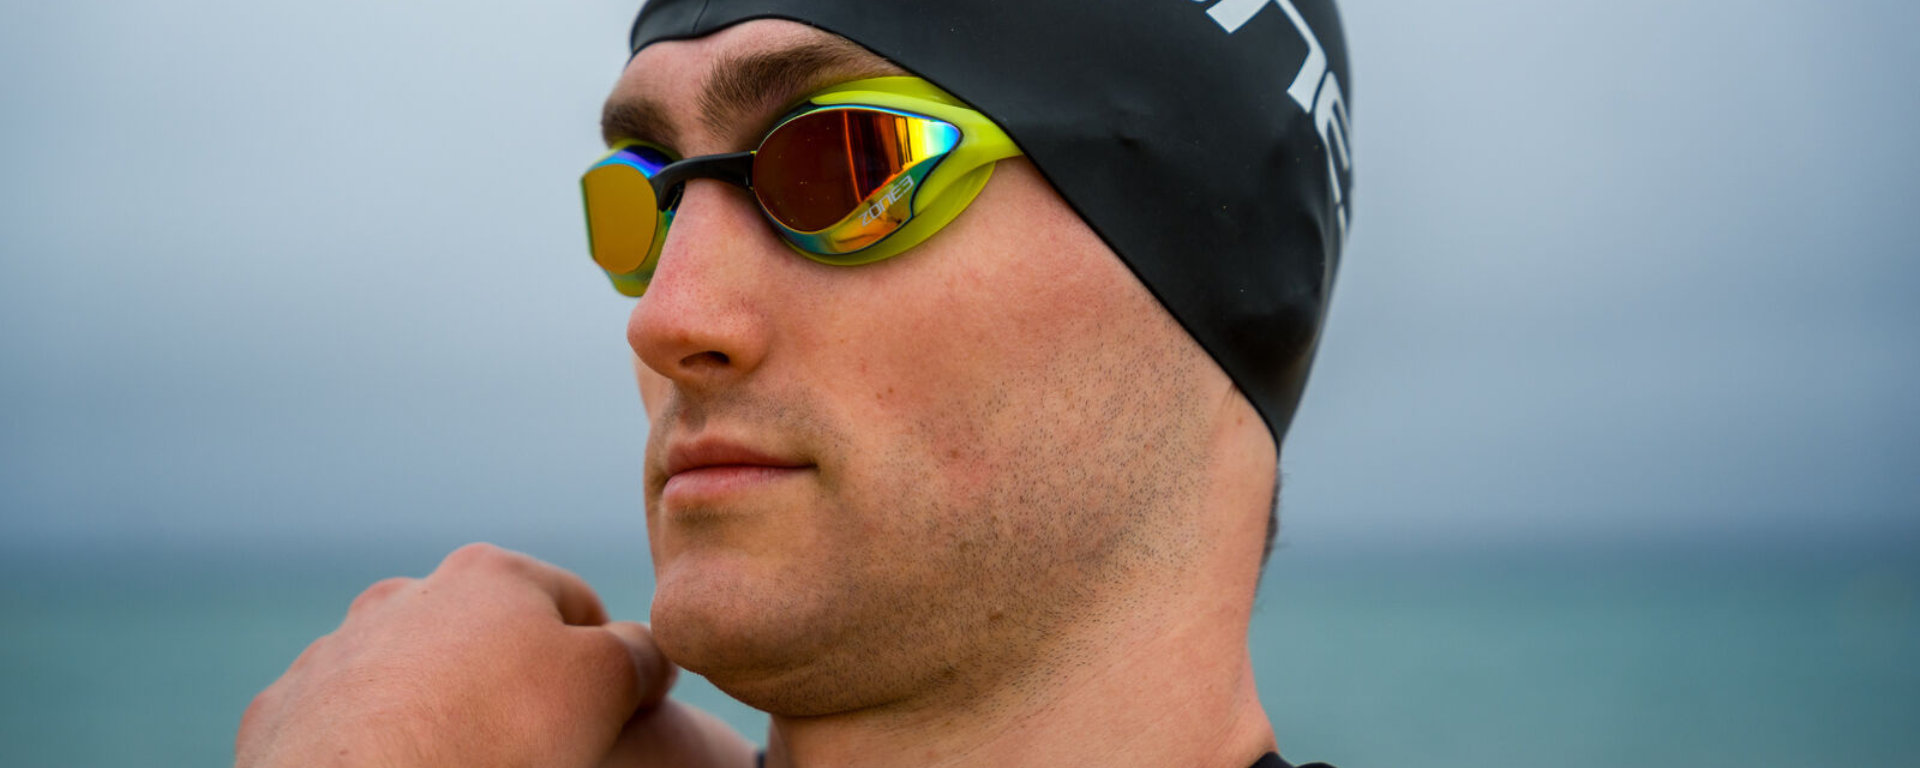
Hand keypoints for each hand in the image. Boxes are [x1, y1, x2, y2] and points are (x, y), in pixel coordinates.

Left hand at [237, 543, 675, 767]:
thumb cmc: (497, 734)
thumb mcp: (608, 682)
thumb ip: (638, 651)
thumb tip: (642, 653)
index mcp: (488, 575)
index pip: (574, 605)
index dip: (604, 661)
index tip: (611, 710)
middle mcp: (404, 597)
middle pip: (484, 638)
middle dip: (512, 683)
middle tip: (535, 744)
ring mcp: (335, 653)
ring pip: (409, 678)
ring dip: (438, 710)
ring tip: (461, 760)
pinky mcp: (284, 713)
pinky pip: (346, 723)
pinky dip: (374, 745)